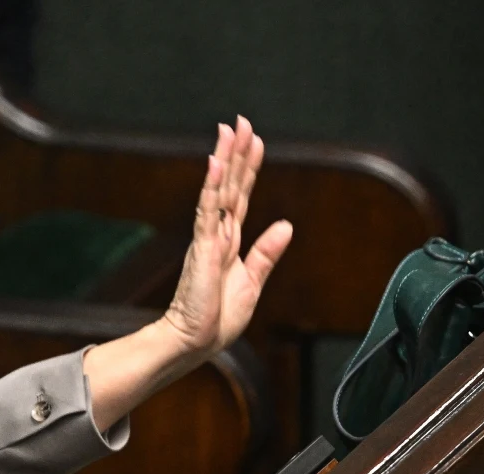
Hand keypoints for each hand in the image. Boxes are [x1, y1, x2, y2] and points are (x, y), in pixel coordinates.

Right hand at [161, 116, 292, 356]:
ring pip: (218, 191)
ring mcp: (208, 239)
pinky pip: (208, 211)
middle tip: (241, 121)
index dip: (249, 169)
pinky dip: (212, 187)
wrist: (197, 342)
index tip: (255, 142)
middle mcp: (217, 235)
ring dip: (225, 159)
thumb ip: (266, 252)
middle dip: (237, 153)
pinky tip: (215, 163)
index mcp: (229, 243)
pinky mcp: (202, 248)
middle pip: (230, 186)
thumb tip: (285, 224)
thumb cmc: (219, 318)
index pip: (241, 198)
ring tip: (230, 130)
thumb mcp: (252, 281)